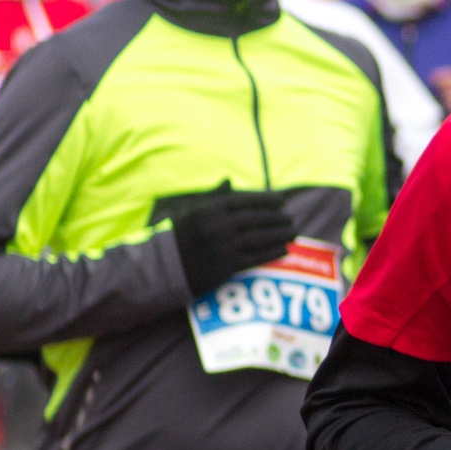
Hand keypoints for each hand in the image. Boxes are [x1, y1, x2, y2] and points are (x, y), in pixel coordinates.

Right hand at [171, 189, 296, 296]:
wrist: (157, 270)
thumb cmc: (173, 237)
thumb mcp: (187, 211)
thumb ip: (212, 197)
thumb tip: (228, 180)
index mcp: (208, 210)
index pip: (245, 200)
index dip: (266, 199)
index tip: (282, 199)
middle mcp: (218, 227)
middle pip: (257, 219)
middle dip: (277, 218)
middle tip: (291, 218)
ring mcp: (223, 247)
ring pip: (260, 238)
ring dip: (280, 234)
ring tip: (293, 232)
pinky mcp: (226, 267)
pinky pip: (256, 258)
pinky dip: (272, 253)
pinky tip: (285, 249)